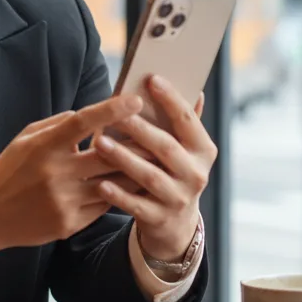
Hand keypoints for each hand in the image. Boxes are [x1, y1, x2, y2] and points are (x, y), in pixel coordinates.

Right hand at [0, 94, 143, 273]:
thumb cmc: (10, 170)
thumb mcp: (26, 139)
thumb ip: (57, 125)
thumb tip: (90, 115)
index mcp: (43, 146)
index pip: (82, 122)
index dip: (111, 110)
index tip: (135, 100)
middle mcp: (55, 173)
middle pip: (108, 156)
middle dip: (137, 144)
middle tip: (160, 133)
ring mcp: (63, 201)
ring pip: (113, 184)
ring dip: (135, 172)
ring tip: (155, 161)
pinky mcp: (69, 224)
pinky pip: (103, 206)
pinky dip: (118, 194)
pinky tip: (132, 186)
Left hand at [91, 76, 214, 261]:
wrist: (176, 222)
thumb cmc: (172, 170)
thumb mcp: (184, 148)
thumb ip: (184, 121)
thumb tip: (195, 88)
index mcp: (203, 150)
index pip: (188, 120)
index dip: (171, 99)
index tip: (151, 79)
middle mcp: (196, 174)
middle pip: (166, 148)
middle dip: (139, 129)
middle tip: (115, 113)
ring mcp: (179, 199)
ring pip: (150, 176)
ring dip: (123, 158)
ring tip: (99, 142)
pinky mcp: (160, 218)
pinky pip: (136, 205)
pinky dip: (119, 195)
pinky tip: (101, 183)